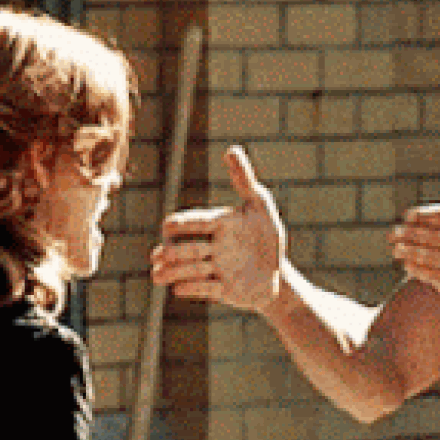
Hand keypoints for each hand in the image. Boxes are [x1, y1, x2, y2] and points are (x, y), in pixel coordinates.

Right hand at [150, 146, 285, 312]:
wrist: (279, 276)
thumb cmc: (268, 237)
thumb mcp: (261, 207)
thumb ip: (245, 181)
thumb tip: (231, 149)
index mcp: (216, 224)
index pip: (192, 221)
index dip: (180, 224)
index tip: (168, 226)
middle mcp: (208, 246)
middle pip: (180, 248)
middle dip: (177, 251)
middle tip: (174, 253)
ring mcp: (210, 270)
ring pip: (183, 271)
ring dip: (175, 272)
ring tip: (160, 275)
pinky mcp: (217, 290)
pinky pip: (199, 290)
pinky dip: (190, 289)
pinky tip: (179, 289)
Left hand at [391, 142, 439, 309]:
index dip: (421, 216)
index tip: (407, 216)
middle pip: (430, 237)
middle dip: (408, 235)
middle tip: (393, 233)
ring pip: (428, 257)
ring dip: (408, 252)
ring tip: (395, 248)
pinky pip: (431, 276)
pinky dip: (417, 270)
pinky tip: (407, 264)